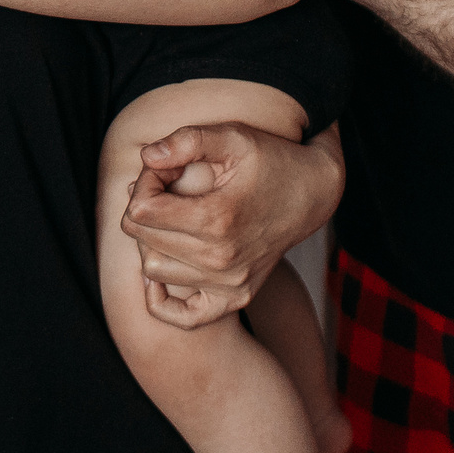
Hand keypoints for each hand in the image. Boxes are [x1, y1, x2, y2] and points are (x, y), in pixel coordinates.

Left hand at [120, 121, 343, 328]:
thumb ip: (187, 140)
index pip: (141, 211)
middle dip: (144, 205)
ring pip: (153, 270)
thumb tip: (146, 156)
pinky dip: (161, 297)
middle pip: (143, 239)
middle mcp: (221, 259)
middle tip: (166, 186)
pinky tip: (159, 272)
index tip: (164, 169)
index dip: (144, 183)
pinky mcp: (236, 298)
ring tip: (171, 216)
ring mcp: (229, 284)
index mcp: (217, 219)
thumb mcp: (233, 136)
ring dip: (151, 240)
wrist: (312, 192)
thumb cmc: (270, 160)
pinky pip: (183, 316)